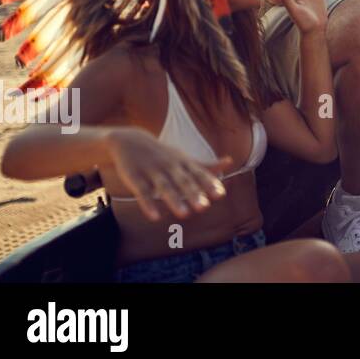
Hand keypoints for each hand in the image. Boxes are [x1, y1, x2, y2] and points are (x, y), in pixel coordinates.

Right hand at [106, 128, 230, 222]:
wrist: (130, 141)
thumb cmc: (163, 154)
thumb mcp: (184, 158)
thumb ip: (205, 165)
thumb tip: (230, 162)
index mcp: (183, 162)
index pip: (198, 173)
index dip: (209, 183)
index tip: (220, 195)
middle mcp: (170, 166)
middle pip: (183, 180)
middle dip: (194, 193)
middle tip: (204, 208)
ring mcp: (152, 171)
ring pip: (164, 186)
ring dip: (174, 200)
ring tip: (185, 215)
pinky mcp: (135, 178)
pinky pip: (142, 192)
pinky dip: (148, 204)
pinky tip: (155, 217)